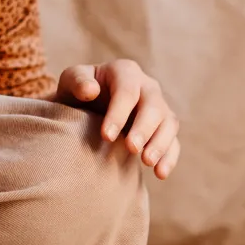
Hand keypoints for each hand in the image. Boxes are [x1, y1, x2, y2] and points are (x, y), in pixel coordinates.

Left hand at [57, 59, 181, 179]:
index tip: (106, 136)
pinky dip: (170, 157)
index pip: (127, 91)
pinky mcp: (164, 128)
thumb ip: (76, 82)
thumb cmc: (78, 92)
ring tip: (147, 162)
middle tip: (131, 149)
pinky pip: (174, 141)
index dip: (119, 113)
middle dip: (143, 129)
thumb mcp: (71, 82)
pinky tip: (160, 173)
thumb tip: (91, 90)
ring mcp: (159, 107)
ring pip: (169, 123)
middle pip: (153, 106)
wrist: (86, 107)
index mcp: (125, 72)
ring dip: (161, 143)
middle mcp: (147, 87)